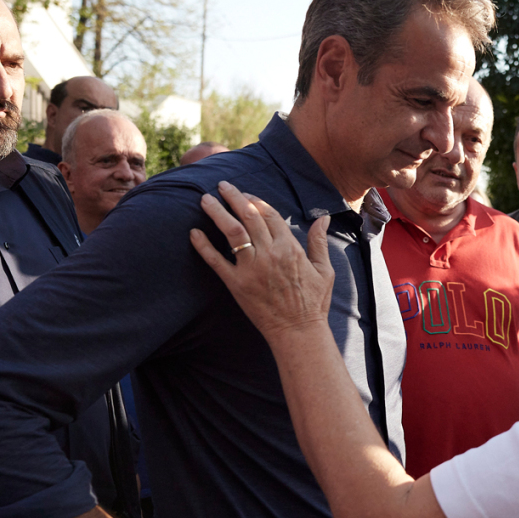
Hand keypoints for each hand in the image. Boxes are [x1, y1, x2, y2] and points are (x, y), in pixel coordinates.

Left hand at [189, 181, 334, 340]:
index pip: (269, 215)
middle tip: (222, 185)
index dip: (255, 201)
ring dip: (217, 213)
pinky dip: (204, 246)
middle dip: (234, 198)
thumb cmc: (313, 302)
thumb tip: (323, 218)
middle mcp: (270, 254)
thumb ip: (319, 241)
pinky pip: (216, 261)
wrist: (298, 332)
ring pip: (232, 232)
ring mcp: (251, 269)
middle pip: (248, 217)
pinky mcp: (237, 285)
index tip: (245, 194)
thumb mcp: (324, 270)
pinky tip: (194, 232)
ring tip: (205, 199)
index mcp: (290, 248)